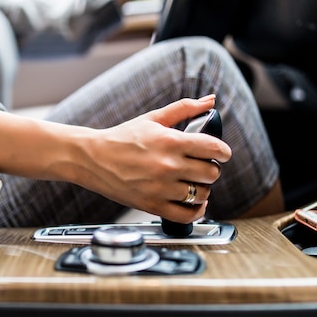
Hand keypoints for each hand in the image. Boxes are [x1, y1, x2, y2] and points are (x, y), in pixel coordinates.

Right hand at [77, 95, 231, 223]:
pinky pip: (186, 215)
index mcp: (170, 141)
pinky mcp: (152, 205)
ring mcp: (160, 188)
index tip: (222, 153)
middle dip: (211, 169)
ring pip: (202, 194)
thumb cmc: (122, 137)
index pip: (214, 148)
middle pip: (211, 173)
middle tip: (201, 167)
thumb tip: (210, 100)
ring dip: (202, 189)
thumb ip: (184, 108)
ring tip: (192, 183)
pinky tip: (192, 203)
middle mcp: (167, 165)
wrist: (92, 158)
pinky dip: (195, 211)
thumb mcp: (153, 118)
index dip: (223, 151)